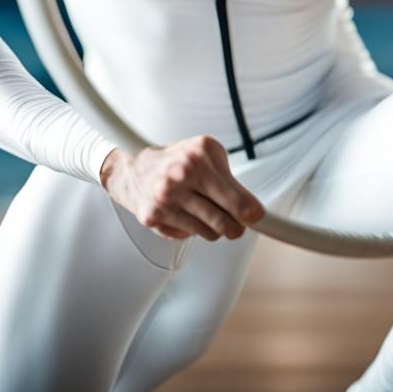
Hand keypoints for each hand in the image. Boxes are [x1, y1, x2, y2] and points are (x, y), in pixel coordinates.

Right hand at [98, 137, 265, 241]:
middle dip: (236, 226)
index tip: (259, 218)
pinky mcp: (153, 217)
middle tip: (237, 223)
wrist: (133, 167)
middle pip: (226, 222)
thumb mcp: (208, 154)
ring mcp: (165, 199)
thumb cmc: (178, 160)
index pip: (237, 198)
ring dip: (214, 227)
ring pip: (210, 233)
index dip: (252, 213)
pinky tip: (183, 212)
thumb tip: (252, 211)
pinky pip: (189, 236)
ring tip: (203, 209)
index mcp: (199, 158)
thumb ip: (230, 180)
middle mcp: (181, 177)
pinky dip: (192, 229)